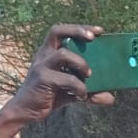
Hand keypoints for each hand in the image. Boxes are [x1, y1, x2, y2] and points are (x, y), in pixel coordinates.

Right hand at [0, 23, 112, 137]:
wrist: (27, 110)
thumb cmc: (51, 95)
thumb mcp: (72, 91)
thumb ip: (90, 91)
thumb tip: (111, 98)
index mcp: (50, 52)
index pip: (62, 31)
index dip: (80, 28)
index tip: (99, 31)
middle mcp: (44, 54)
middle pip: (57, 31)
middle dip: (77, 31)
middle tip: (93, 39)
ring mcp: (42, 65)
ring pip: (63, 54)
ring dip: (81, 63)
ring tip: (89, 75)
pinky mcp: (42, 79)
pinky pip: (65, 79)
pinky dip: (79, 87)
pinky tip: (82, 96)